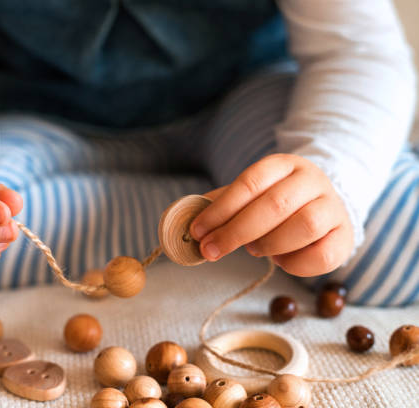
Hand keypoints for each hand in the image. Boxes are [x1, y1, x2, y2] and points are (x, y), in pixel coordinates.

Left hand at [190, 154, 353, 276]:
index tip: (197, 230)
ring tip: (253, 249)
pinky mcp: (346, 237)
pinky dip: (295, 264)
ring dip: (269, 243)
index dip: (220, 209)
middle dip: (236, 232)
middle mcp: (313, 181)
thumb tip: (186, 219)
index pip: (250, 182)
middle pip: (275, 205)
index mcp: (284, 164)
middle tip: (210, 250)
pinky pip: (323, 255)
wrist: (322, 204)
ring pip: (305, 226)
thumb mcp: (248, 194)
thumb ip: (221, 205)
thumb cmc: (275, 202)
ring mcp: (334, 207)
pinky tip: (281, 260)